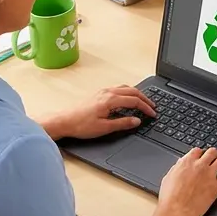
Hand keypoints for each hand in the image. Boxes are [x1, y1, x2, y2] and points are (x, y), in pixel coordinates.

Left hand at [41, 85, 155, 140]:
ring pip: (126, 88)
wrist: (63, 121)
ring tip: (143, 102)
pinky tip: (128, 99)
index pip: (135, 101)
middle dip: (145, 98)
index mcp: (111, 99)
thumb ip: (122, 123)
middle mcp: (109, 92)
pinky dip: (129, 92)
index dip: (146, 107)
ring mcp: (104, 91)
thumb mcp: (103, 128)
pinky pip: (119, 88)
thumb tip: (137, 121)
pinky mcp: (99, 93)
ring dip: (137, 94)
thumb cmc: (81, 125)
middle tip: (153, 107)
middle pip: (133, 91)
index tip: (153, 114)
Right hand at [157, 147, 216, 215]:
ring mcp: (209, 175)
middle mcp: (200, 166)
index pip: (198, 150)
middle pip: (212, 151)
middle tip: (214, 158)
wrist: (175, 213)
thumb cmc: (169, 199)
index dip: (200, 153)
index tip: (202, 156)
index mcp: (187, 162)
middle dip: (214, 154)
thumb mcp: (168, 178)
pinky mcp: (216, 187)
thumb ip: (177, 168)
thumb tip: (181, 163)